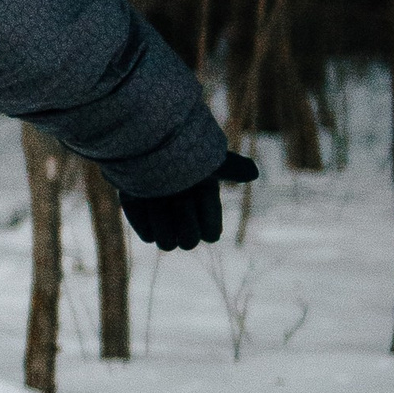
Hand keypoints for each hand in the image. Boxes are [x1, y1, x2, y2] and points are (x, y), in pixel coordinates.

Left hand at [118, 149, 258, 252]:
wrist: (140, 148)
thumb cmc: (176, 152)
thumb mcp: (205, 159)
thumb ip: (230, 168)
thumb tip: (253, 173)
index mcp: (207, 204)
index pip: (211, 235)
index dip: (203, 218)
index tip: (198, 193)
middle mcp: (188, 217)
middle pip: (188, 243)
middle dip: (182, 221)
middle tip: (176, 197)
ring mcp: (166, 222)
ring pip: (166, 244)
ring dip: (161, 221)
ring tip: (155, 199)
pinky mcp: (145, 224)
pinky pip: (148, 236)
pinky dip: (144, 219)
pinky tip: (141, 198)